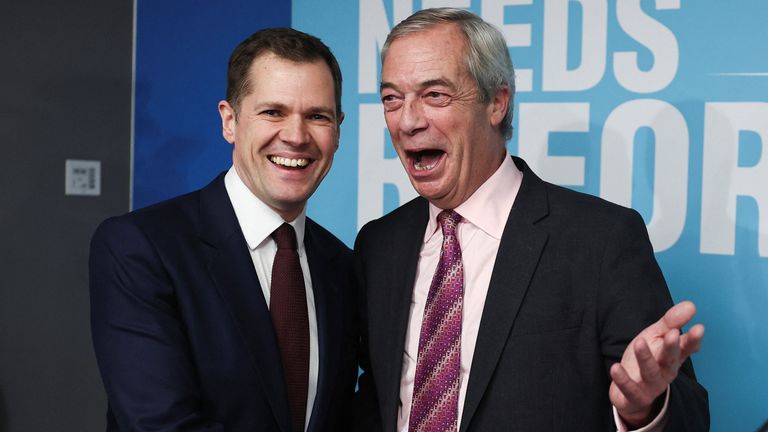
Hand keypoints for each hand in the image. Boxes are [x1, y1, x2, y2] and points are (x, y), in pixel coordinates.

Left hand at [609, 301, 704, 426]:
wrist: (631, 393)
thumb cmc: (647, 359)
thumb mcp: (656, 336)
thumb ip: (671, 322)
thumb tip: (691, 305)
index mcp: (672, 356)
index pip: (685, 347)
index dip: (693, 339)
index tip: (699, 328)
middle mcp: (665, 371)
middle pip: (670, 360)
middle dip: (672, 347)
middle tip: (672, 333)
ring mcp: (651, 385)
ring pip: (650, 373)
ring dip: (645, 358)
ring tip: (639, 342)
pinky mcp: (635, 396)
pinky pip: (630, 389)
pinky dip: (623, 380)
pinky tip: (615, 368)